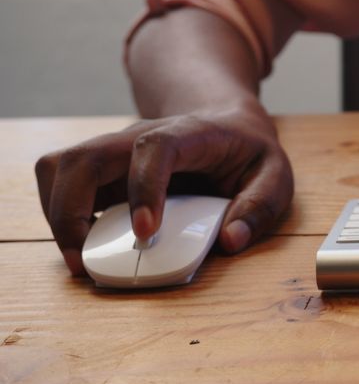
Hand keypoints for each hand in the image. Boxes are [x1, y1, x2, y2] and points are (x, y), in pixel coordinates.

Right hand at [35, 107, 293, 275]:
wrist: (226, 123)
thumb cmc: (248, 152)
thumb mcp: (275, 174)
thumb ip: (260, 205)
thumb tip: (231, 241)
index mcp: (189, 134)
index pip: (153, 148)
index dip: (143, 188)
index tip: (144, 233)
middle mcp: (140, 136)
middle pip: (85, 156)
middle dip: (71, 210)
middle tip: (85, 260)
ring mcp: (116, 150)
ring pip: (60, 166)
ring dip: (57, 214)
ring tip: (79, 257)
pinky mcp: (102, 168)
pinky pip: (60, 182)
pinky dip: (59, 213)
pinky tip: (84, 242)